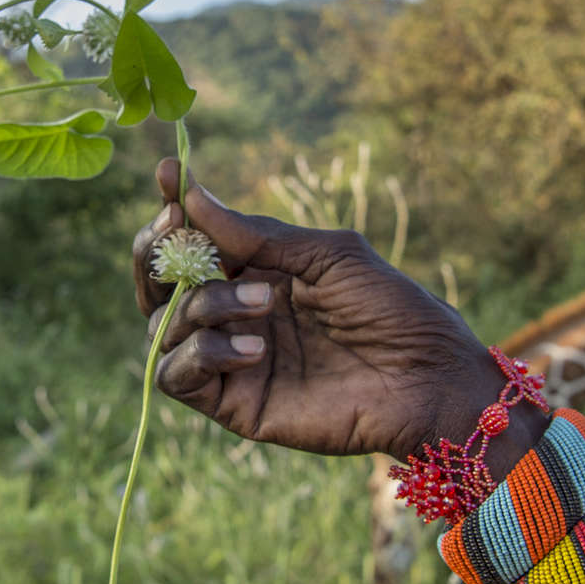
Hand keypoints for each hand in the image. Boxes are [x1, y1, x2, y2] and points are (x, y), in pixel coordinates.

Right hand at [132, 160, 524, 460]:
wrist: (428, 379)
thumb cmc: (393, 312)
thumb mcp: (327, 255)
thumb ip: (256, 233)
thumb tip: (191, 192)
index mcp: (257, 275)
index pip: (191, 245)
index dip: (171, 214)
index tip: (166, 178)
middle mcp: (235, 316)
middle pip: (158, 287)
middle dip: (156, 254)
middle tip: (174, 231)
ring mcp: (231, 361)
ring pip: (163, 328)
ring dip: (201, 304)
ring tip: (261, 302)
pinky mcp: (235, 405)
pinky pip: (177, 376)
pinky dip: (201, 353)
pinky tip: (254, 347)